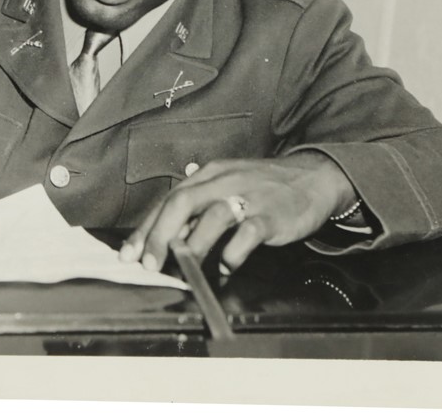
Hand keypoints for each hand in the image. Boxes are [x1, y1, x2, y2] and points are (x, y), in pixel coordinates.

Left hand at [119, 151, 355, 273]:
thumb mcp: (226, 187)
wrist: (312, 177)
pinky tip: (228, 266)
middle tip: (149, 264)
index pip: (169, 199)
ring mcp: (250, 196)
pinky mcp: (273, 214)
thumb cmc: (263, 188)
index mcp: (209, 174)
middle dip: (160, 235)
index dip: (146, 227)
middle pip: (183, 202)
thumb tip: (164, 235)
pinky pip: (250, 233)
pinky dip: (235, 251)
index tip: (129, 253)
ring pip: (214, 215)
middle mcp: (225, 181)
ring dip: (193, 244)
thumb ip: (198, 208)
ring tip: (183, 266)